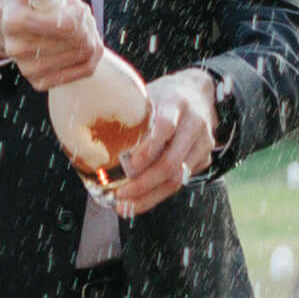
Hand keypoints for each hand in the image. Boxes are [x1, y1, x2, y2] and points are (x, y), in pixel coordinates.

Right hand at [0, 0, 98, 87]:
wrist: (13, 24)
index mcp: (13, 21)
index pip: (67, 24)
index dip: (78, 11)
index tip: (72, 1)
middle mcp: (18, 50)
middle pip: (77, 38)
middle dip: (85, 20)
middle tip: (78, 10)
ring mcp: (30, 70)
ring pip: (84, 53)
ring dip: (89, 34)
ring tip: (78, 23)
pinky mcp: (42, 83)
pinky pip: (85, 69)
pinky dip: (92, 52)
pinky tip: (82, 40)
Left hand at [110, 78, 220, 214]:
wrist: (198, 93)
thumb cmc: (165, 96)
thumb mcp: (148, 95)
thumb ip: (130, 115)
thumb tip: (94, 140)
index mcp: (175, 104)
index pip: (165, 127)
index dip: (148, 148)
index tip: (129, 164)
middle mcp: (193, 124)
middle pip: (171, 162)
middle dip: (144, 183)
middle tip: (120, 195)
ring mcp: (202, 143)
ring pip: (179, 178)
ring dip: (150, 196)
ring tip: (127, 205)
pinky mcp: (204, 158)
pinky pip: (182, 182)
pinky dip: (159, 194)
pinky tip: (140, 199)